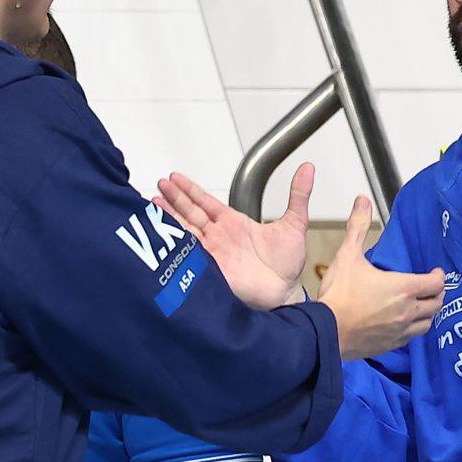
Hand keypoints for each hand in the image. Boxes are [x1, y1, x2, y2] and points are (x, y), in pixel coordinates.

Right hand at [154, 164, 312, 310]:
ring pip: (185, 229)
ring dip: (169, 216)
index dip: (190, 190)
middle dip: (174, 198)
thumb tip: (308, 169)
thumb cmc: (288, 265)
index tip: (175, 178)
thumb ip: (298, 196)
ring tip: (153, 201)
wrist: (285, 292)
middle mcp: (219, 237)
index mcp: (233, 224)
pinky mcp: (208, 268)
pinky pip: (187, 252)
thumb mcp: (295, 224)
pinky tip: (160, 231)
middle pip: (190, 213)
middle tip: (160, 184)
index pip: (205, 202)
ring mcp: (211, 252)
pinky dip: (173, 242)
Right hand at [319, 196, 444, 360]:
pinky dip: (413, 329)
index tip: (436, 272)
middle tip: (432, 288)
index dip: (439, 276)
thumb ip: (358, 227)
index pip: (435, 283)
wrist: (326, 330)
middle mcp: (407, 311)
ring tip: (422, 307)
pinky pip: (411, 339)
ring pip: (427, 324)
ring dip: (428, 314)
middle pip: (436, 304)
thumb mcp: (348, 255)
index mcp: (403, 288)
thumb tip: (362, 202)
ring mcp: (400, 331)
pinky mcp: (390, 345)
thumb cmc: (338, 295)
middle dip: (437, 294)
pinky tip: (404, 325)